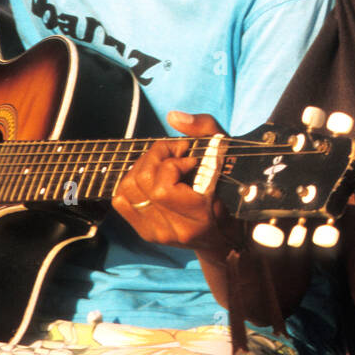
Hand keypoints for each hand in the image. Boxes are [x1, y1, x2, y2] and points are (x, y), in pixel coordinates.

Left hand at [112, 111, 238, 254]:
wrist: (227, 236)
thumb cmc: (234, 191)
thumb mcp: (230, 154)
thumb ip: (205, 130)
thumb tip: (173, 117)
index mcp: (197, 216)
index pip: (163, 189)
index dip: (172, 164)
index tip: (190, 158)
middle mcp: (172, 229)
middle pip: (141, 184)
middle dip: (155, 157)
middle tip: (174, 152)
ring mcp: (156, 233)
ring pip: (128, 189)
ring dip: (143, 167)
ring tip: (163, 163)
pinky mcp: (146, 232)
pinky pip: (121, 201)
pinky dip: (131, 182)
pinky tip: (151, 177)